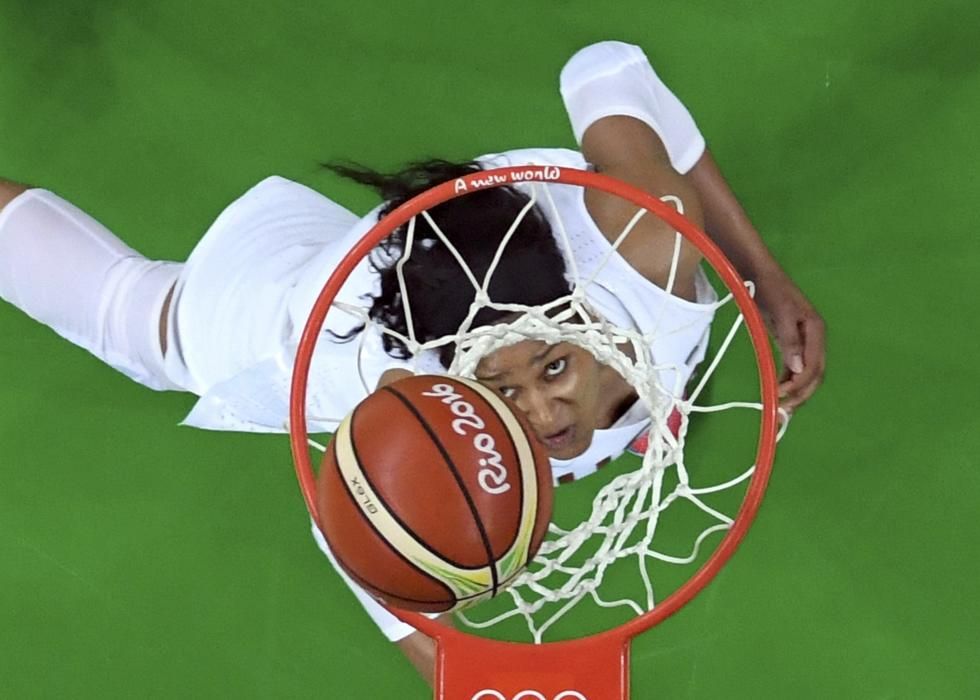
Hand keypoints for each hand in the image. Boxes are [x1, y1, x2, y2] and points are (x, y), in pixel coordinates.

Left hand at [754, 270, 825, 411]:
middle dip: (801, 394)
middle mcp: (813, 337)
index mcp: (816, 331)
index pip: (814, 366)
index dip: (800, 385)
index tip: (781, 397)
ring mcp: (803, 339)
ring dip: (795, 390)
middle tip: (784, 411)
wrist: (759, 272)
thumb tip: (798, 369)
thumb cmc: (770, 289)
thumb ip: (790, 340)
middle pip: (814, 373)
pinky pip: (794, 365)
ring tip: (782, 407)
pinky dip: (788, 379)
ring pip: (805, 372)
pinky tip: (779, 389)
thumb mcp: (780, 313)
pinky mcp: (790, 340)